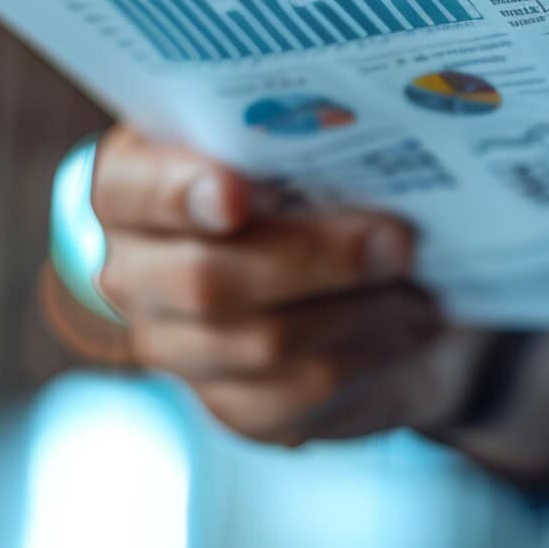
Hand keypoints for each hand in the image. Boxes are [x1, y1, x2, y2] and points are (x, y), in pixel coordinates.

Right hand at [91, 126, 487, 444]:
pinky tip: (408, 324)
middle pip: (206, 280)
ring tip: (416, 283)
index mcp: (134, 186)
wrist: (355, 280)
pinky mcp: (236, 406)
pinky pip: (298, 390)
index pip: (132, 190)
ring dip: (358, 309)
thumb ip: (300, 141)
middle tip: (397, 239)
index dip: (179, 193)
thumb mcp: (301, 146)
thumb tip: (360, 148)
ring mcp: (178, 348)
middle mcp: (136, 273)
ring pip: (262, 341)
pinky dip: (367, 352)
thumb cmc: (313, 184)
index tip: (236, 195)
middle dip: (314, 257)